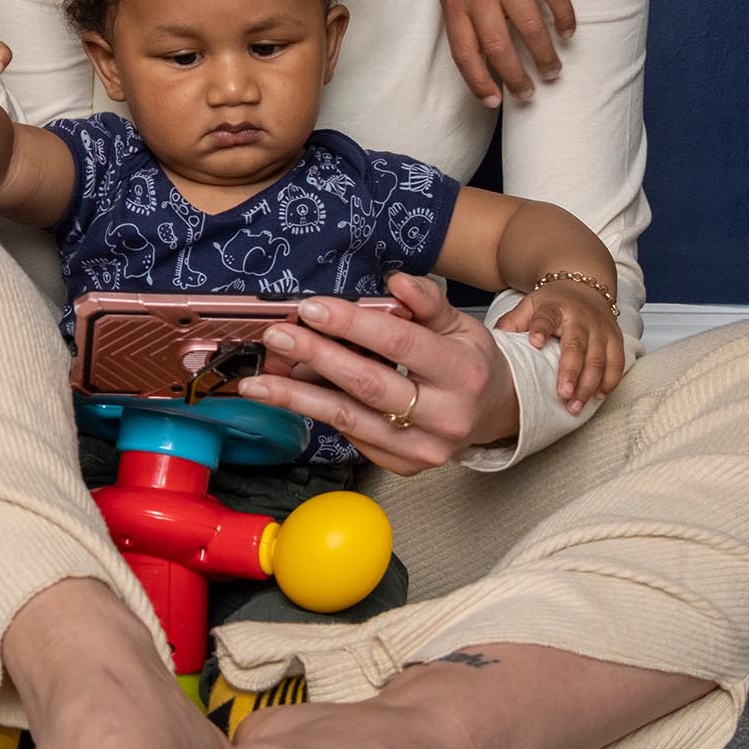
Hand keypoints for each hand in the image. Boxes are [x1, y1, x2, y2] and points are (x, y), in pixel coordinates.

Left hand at [237, 273, 518, 474]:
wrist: (492, 413)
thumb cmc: (468, 362)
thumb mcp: (458, 324)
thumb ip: (427, 301)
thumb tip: (396, 282)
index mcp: (462, 373)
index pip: (400, 344)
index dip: (352, 324)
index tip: (311, 308)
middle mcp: (446, 417)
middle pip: (367, 385)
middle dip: (315, 358)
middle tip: (277, 337)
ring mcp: (423, 449)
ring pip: (349, 419)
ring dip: (296, 398)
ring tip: (257, 382)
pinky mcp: (403, 466)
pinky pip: (350, 435)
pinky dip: (316, 412)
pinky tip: (288, 394)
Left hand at [433, 0, 575, 106]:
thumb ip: (461, 14)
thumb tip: (480, 52)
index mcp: (454, 1)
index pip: (465, 53)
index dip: (478, 82)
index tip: (493, 102)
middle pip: (500, 48)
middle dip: (515, 78)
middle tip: (529, 94)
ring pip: (530, 28)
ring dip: (544, 55)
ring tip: (552, 71)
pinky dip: (564, 18)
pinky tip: (569, 33)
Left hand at [496, 284, 625, 410]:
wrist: (584, 286)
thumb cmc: (552, 303)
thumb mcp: (529, 305)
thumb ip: (513, 321)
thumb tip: (496, 340)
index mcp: (555, 308)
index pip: (546, 318)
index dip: (541, 329)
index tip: (534, 342)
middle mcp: (581, 318)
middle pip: (577, 347)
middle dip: (571, 372)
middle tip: (563, 394)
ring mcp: (601, 329)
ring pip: (599, 359)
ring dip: (589, 385)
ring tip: (576, 406)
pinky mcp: (616, 339)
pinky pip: (617, 363)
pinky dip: (610, 381)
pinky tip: (598, 397)